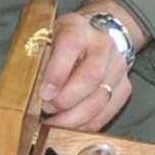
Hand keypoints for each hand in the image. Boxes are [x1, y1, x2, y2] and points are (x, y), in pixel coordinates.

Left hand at [39, 2, 141, 129]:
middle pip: (91, 76)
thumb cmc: (60, 43)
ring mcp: (117, 66)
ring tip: (55, 122)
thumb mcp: (44, 41)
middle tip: (47, 108)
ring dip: (74, 117)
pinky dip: (85, 125)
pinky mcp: (124, 87)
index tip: (44, 93)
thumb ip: (38, 61)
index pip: (71, 45)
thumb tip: (30, 93)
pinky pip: (106, 113)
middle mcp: (103, 44)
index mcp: (77, 27)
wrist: (93, 37)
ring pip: (99, 99)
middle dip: (66, 100)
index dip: (57, 72)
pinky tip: (70, 126)